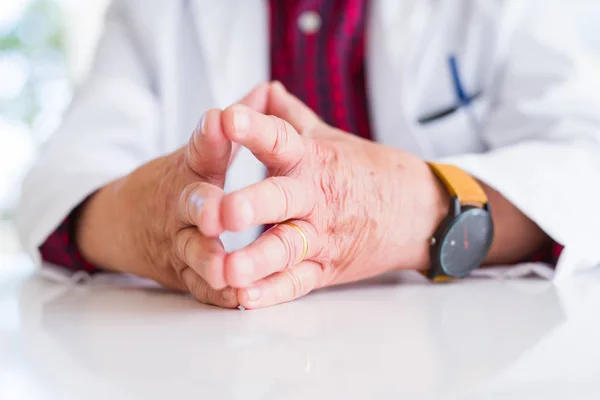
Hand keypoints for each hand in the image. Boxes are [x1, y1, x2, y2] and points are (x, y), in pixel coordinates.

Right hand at [76, 84, 270, 307]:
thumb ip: (236, 126)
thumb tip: (268, 89)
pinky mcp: (182, 273)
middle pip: (191, 204)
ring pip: (193, 251)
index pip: (200, 147)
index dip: (211, 135)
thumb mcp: (200, 152)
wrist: (125, 223)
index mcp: (191, 168)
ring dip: (209, 260)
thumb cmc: (179, 182)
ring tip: (226, 269)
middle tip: (220, 213)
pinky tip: (237, 300)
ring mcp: (179, 241)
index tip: (222, 119)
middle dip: (205, 206)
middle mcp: (182, 204)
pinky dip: (217, 294)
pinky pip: (200, 287)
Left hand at [201, 83, 449, 307]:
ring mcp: (322, 236)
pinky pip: (298, 282)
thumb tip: (263, 88)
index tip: (229, 118)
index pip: (281, 139)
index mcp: (312, 159)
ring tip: (227, 270)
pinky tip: (244, 299)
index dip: (256, 129)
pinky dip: (273, 293)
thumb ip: (290, 115)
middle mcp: (315, 197)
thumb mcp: (329, 138)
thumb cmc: (366, 172)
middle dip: (253, 204)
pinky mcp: (326, 268)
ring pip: (287, 248)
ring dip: (258, 260)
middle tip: (224, 210)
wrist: (419, 212)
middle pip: (281, 199)